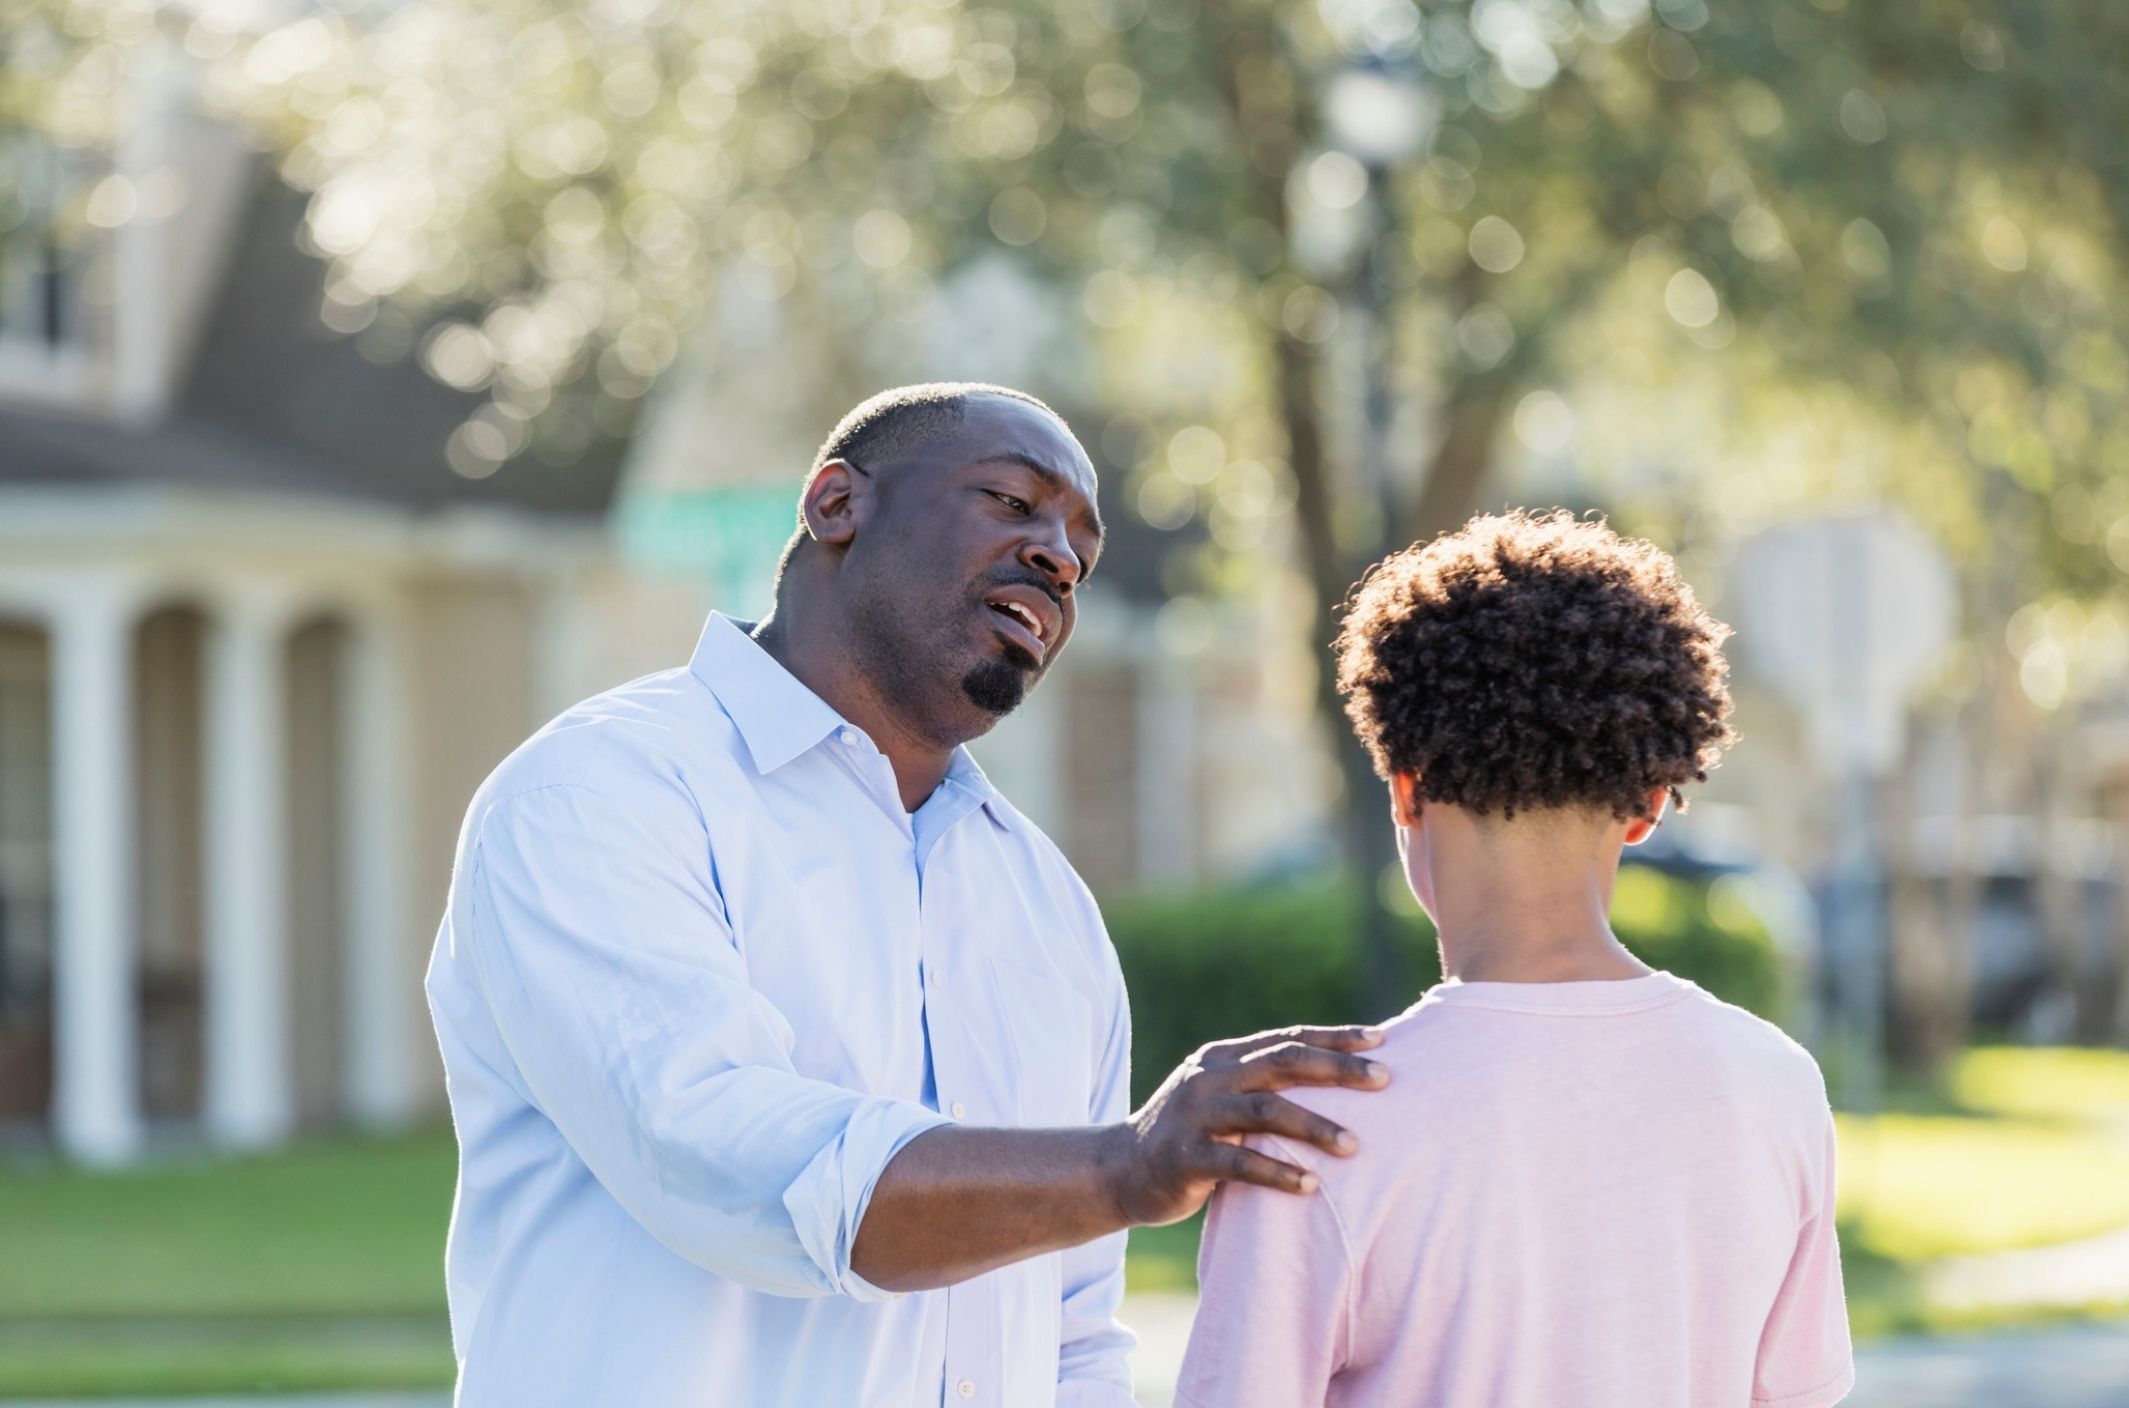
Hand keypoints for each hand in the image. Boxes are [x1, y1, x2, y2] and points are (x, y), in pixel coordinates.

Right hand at [1101, 1025, 1389, 1227]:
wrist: (1120, 1171)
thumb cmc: (1191, 1138)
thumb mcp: (1223, 1100)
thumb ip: (1262, 1088)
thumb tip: (1336, 1084)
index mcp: (1224, 1057)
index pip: (1288, 1038)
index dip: (1335, 1038)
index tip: (1382, 1039)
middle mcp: (1210, 1076)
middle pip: (1283, 1062)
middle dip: (1338, 1069)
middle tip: (1386, 1080)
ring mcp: (1195, 1115)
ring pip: (1265, 1110)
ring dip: (1315, 1126)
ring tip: (1355, 1145)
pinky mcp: (1185, 1157)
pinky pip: (1239, 1163)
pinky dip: (1278, 1173)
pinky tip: (1311, 1186)